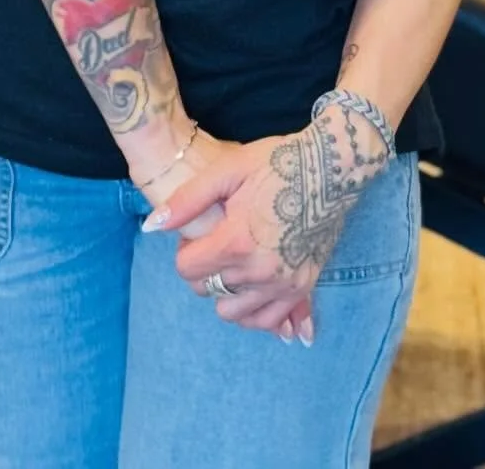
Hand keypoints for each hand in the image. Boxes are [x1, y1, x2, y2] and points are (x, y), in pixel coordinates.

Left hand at [150, 117, 387, 341]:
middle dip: (205, 270)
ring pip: (233, 313)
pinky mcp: (303, 287)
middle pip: (207, 292)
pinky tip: (255, 289)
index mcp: (236, 242)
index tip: (201, 232)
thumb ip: (188, 200)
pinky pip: (269, 322)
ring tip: (238, 263)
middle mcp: (258, 271)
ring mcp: (283, 283)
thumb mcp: (228, 169)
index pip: (187, 270)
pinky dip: (256, 312)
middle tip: (220, 241)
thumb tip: (152, 227)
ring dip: (227, 292)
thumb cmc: (277, 162)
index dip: (187, 249)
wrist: (331, 167)